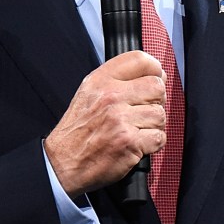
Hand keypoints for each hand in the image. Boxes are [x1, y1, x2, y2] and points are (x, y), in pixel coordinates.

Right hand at [45, 50, 167, 195]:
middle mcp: (111, 96)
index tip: (156, 79)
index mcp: (101, 80)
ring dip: (154, 126)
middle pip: (156, 87)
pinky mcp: (129, 141)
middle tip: (145, 111)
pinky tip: (139, 144)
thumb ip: (115, 81)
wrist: (63, 163)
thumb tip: (151, 75)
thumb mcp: (88, 94)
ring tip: (138, 130)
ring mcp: (121, 119)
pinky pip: (159, 137)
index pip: (139, 60)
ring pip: (160, 114)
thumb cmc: (77, 131)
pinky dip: (153, 144)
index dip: (155, 69)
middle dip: (157, 101)